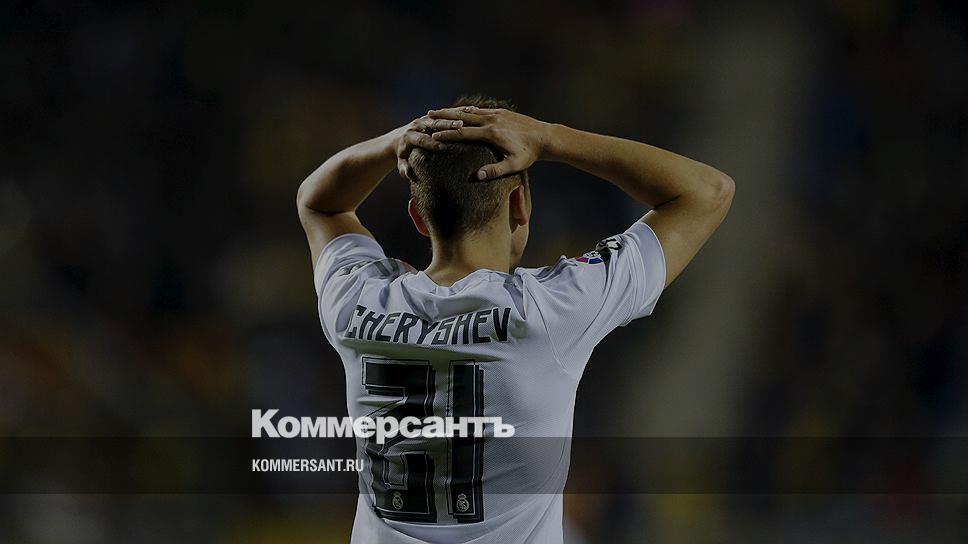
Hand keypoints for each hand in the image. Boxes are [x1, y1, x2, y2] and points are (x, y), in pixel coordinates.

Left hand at [393, 115, 463, 179]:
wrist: (398, 138)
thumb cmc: (402, 154)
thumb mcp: (401, 162)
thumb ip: (403, 168)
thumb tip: (408, 174)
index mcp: (409, 136)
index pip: (422, 139)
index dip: (432, 143)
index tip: (443, 147)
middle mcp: (416, 125)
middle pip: (433, 124)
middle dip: (446, 126)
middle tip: (459, 127)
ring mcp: (424, 119)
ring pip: (440, 117)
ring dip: (452, 118)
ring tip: (465, 120)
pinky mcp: (430, 116)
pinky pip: (444, 113)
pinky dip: (454, 113)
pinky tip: (465, 113)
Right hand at [427, 106, 550, 179]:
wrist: (545, 137)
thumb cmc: (529, 154)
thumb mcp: (513, 165)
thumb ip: (494, 171)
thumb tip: (476, 177)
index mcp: (491, 134)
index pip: (463, 133)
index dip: (447, 135)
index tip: (432, 136)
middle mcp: (491, 121)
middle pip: (461, 118)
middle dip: (443, 117)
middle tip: (426, 116)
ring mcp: (496, 114)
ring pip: (469, 112)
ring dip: (452, 112)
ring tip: (437, 111)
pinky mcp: (501, 112)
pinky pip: (480, 110)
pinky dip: (467, 110)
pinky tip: (460, 111)